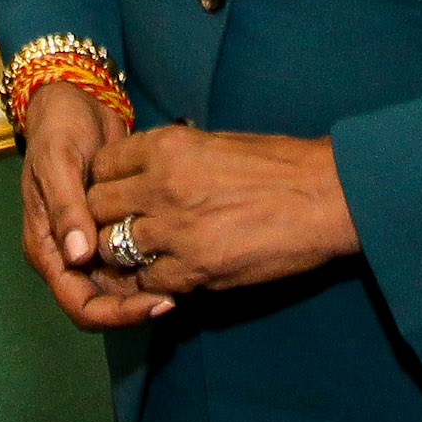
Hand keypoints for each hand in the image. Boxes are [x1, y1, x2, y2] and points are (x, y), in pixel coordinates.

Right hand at [16, 83, 167, 331]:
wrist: (74, 101)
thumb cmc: (59, 130)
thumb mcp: (59, 162)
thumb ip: (67, 208)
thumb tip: (79, 256)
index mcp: (47, 247)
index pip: (79, 303)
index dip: (115, 312)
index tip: (153, 302)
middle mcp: (67, 254)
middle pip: (101, 303)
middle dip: (134, 306)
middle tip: (174, 298)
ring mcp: (89, 243)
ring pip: (118, 286)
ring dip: (145, 289)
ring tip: (182, 281)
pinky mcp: (110, 226)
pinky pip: (128, 260)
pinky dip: (149, 264)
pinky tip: (176, 256)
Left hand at [86, 124, 358, 299]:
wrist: (324, 197)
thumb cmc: (278, 164)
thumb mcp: (215, 142)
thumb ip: (172, 158)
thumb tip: (145, 174)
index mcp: (168, 146)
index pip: (103, 166)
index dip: (106, 182)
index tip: (118, 192)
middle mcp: (161, 185)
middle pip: (97, 207)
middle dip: (104, 218)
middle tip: (123, 226)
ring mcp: (175, 231)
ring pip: (114, 248)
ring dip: (125, 252)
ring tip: (146, 252)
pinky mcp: (195, 270)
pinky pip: (148, 280)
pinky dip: (154, 279)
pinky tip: (171, 272)